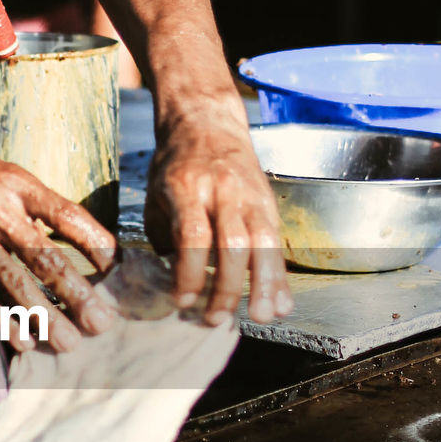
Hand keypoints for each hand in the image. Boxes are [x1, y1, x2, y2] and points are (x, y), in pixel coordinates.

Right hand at [0, 143, 117, 351]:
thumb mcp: (2, 176)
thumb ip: (35, 207)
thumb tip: (76, 242)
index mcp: (18, 185)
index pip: (68, 215)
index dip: (96, 243)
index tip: (115, 268)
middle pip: (47, 259)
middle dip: (78, 295)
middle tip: (102, 323)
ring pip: (17, 286)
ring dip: (46, 318)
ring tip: (69, 343)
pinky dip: (5, 322)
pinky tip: (24, 342)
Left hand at [145, 113, 292, 325]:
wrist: (207, 122)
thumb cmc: (176, 168)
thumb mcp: (158, 197)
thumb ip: (166, 239)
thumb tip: (174, 288)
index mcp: (188, 187)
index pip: (193, 235)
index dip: (190, 273)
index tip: (183, 302)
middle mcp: (223, 191)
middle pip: (232, 244)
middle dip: (227, 287)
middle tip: (215, 318)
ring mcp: (250, 196)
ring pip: (263, 243)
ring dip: (264, 285)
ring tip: (261, 317)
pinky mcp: (267, 203)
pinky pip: (277, 243)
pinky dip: (280, 276)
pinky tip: (282, 303)